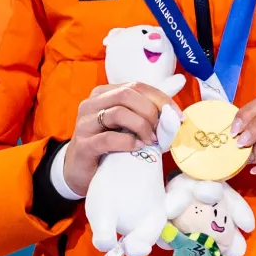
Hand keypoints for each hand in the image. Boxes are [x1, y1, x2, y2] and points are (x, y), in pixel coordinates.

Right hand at [61, 81, 184, 196]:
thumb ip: (145, 113)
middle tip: (160, 132)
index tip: (177, 116)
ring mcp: (85, 123)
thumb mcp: (125, 125)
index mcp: (104, 94)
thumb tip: (177, 104)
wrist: (78, 170)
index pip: (136, 85)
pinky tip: (138, 147)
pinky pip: (108, 138)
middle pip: (127, 94)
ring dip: (142, 126)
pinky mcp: (83, 145)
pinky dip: (129, 142)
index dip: (160, 99)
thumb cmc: (107, 146)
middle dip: (151, 112)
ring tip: (151, 141)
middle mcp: (91, 103)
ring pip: (118, 112)